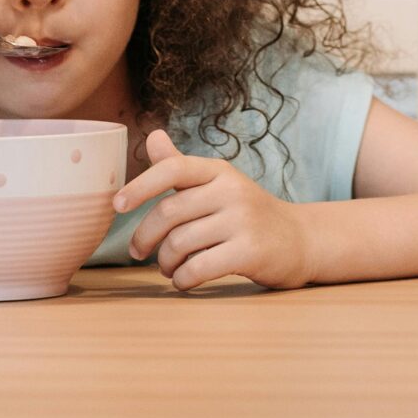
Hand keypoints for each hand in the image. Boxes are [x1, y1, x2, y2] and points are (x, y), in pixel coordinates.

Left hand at [115, 128, 310, 291]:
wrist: (300, 240)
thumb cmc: (248, 212)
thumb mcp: (218, 183)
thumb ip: (182, 166)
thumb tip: (152, 137)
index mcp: (218, 171)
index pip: (173, 168)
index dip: (140, 185)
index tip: (117, 205)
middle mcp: (231, 190)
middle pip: (168, 212)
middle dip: (145, 237)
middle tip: (138, 253)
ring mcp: (243, 221)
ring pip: (180, 243)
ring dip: (165, 263)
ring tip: (167, 268)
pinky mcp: (251, 252)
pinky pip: (199, 267)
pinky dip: (182, 279)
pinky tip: (183, 281)